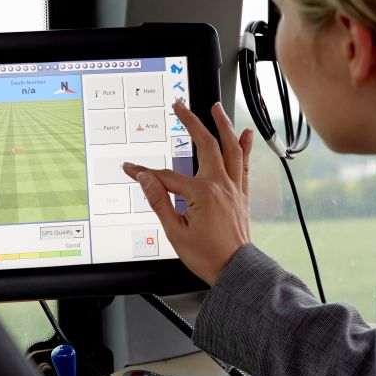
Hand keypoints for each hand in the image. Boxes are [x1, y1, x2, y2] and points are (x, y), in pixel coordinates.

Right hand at [123, 101, 253, 285]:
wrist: (234, 269)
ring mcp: (233, 187)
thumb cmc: (207, 255)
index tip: (130, 168)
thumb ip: (159, 201)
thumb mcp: (174, 232)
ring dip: (222, 125)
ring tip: (215, 108)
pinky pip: (244, 164)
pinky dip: (246, 147)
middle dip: (190, 122)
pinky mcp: (240, 193)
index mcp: (202, 194)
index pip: (166, 176)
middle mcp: (220, 185)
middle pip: (205, 144)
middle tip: (179, 106)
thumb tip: (145, 179)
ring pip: (230, 148)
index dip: (145, 172)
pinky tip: (245, 133)